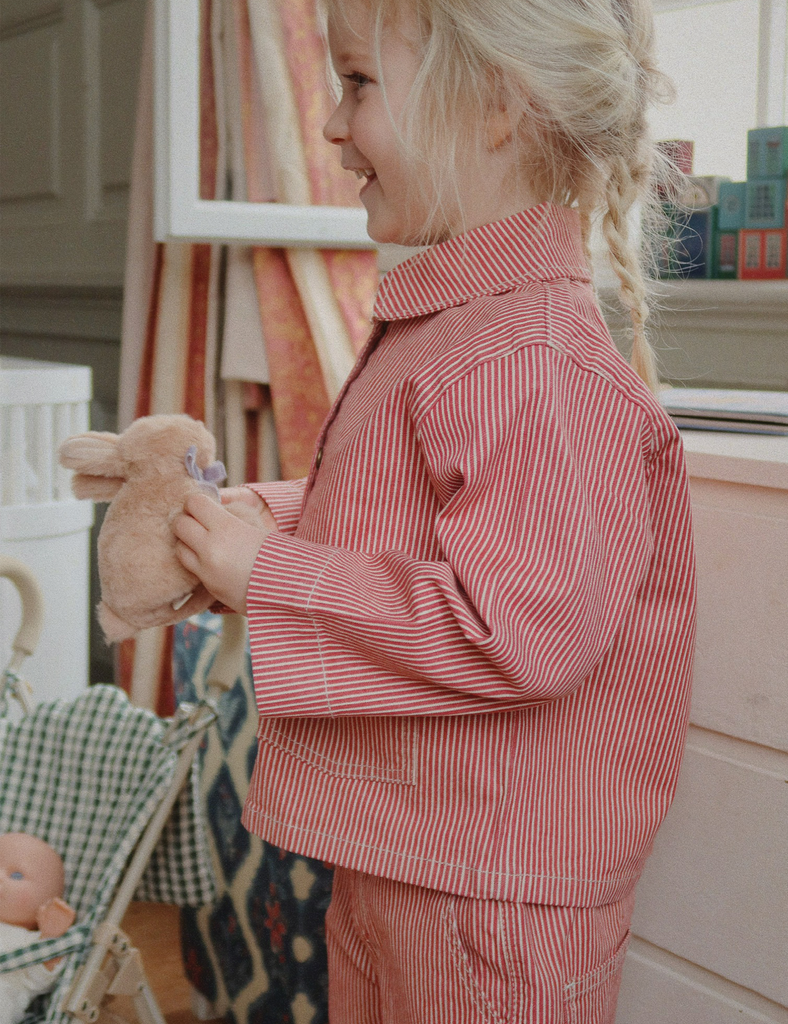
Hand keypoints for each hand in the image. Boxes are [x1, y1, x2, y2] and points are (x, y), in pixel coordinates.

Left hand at [174, 492, 275, 613]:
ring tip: (202, 542)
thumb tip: (211, 502)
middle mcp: (211, 548)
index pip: (194, 503)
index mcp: (226, 528)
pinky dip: (194, 560)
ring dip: (187, 542)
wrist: (287, 587)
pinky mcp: (208, 586)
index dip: (197, 502)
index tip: (203, 505)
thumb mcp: (256, 522)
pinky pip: (189, 567)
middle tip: (198, 522)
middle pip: (180, 524)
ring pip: (179, 548)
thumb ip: (232, 511)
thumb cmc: (275, 550)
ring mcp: (207, 570)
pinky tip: (208, 558)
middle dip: (187, 520)